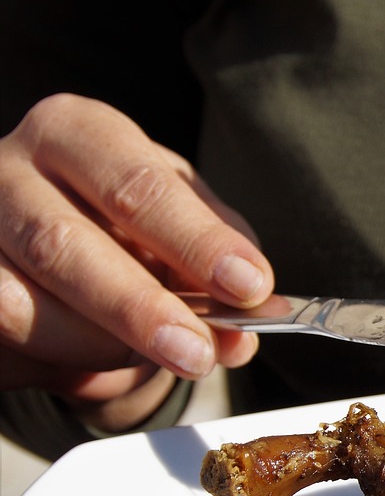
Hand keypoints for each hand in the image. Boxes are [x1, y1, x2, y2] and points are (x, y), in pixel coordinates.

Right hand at [0, 94, 272, 427]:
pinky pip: (1, 333)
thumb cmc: (130, 231)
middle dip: (139, 307)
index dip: (195, 240)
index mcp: (79, 133)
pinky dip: (52, 359)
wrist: (56, 259)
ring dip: (96, 345)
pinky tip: (91, 361)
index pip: (138, 184)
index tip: (248, 285)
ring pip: (18, 301)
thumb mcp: (185, 233)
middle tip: (198, 352)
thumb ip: (217, 276)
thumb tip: (237, 340)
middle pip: (63, 242)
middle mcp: (10, 168)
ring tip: (153, 357)